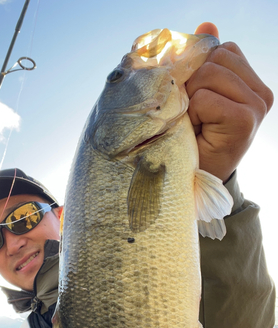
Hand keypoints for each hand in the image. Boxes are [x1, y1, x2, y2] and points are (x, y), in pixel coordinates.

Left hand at [186, 22, 273, 181]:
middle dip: (193, 83)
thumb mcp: (196, 95)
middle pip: (215, 58)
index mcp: (250, 82)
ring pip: (209, 74)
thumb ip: (203, 61)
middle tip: (194, 114)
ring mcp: (256, 105)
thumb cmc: (194, 138)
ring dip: (191, 98)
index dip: (197, 69)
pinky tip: (201, 131)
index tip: (194, 99)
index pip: (222, 49)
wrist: (197, 178)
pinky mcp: (246, 119)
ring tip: (197, 123)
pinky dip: (194, 113)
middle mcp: (260, 92)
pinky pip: (206, 97)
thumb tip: (207, 24)